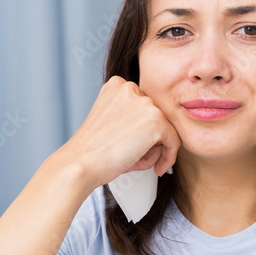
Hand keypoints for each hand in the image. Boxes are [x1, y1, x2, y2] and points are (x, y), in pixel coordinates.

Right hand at [60, 76, 180, 187]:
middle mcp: (131, 88)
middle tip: (129, 158)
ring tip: (132, 161)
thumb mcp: (109, 122)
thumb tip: (159, 130)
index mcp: (116, 85)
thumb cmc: (92, 151)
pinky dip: (168, 157)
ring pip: (164, 131)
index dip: (138, 132)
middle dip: (146, 142)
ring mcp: (145, 102)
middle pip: (154, 119)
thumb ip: (130, 117)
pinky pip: (174, 142)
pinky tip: (157, 168)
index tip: (128, 148)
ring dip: (153, 151)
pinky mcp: (156, 120)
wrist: (81, 164)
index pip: (142, 109)